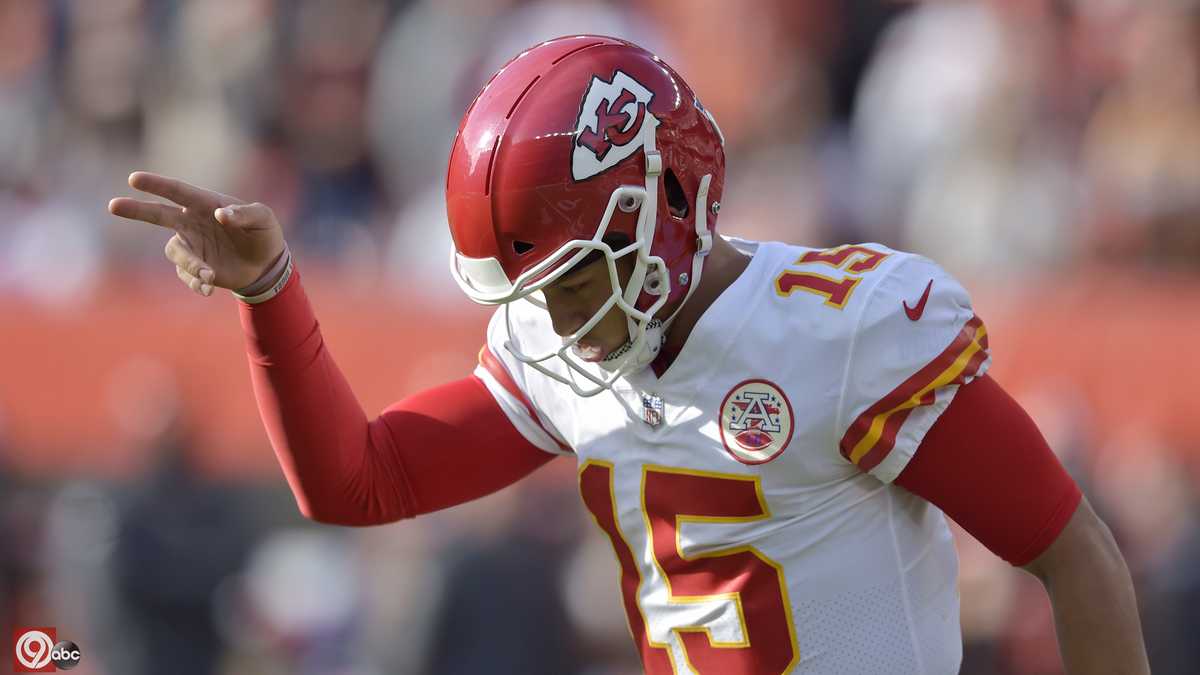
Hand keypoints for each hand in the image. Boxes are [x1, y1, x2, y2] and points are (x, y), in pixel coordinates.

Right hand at [109, 172, 285, 295]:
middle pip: (158, 214)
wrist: (267, 264)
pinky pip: (186, 275)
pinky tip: (209, 288)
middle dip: (136, 210)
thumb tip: (220, 214)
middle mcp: (192, 222)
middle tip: (113, 205)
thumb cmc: (264, 234)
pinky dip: (196, 282)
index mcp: (206, 204)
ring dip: (190, 264)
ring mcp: (191, 245)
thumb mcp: (263, 219)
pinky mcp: (195, 267)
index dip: (156, 184)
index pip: (178, 191)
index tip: (133, 179)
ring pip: (176, 252)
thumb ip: (244, 214)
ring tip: (210, 275)